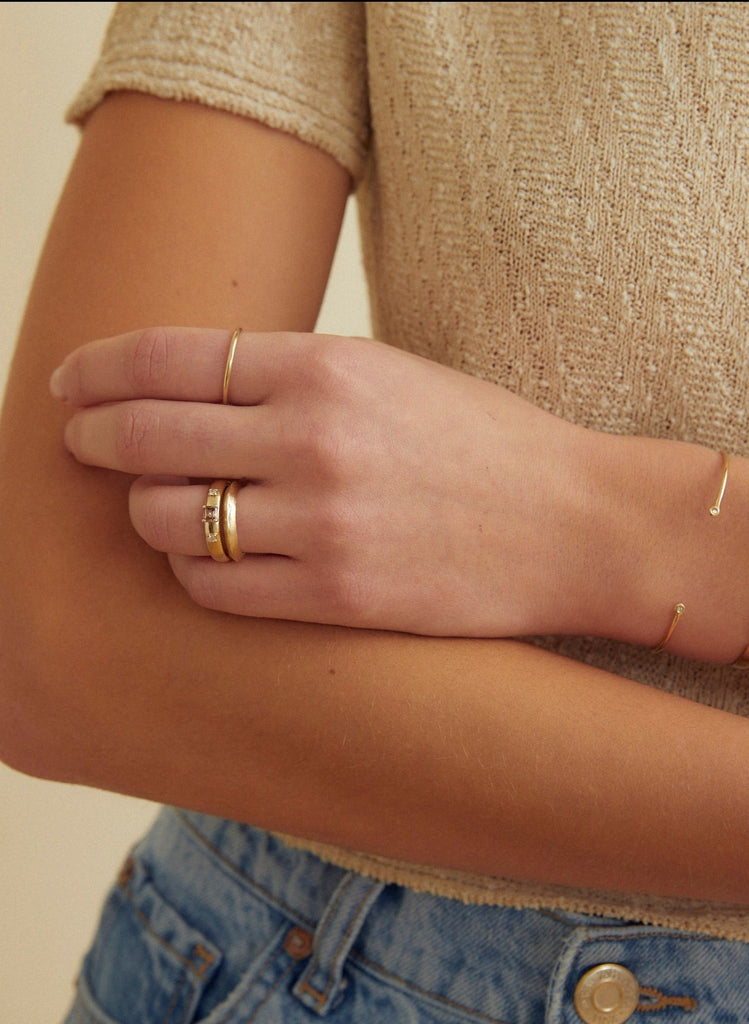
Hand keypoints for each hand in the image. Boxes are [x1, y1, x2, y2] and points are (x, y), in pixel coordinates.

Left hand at [52, 327, 594, 635]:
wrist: (573, 522)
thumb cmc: (483, 442)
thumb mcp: (389, 375)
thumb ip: (290, 378)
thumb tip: (190, 390)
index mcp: (326, 368)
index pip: (169, 357)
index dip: (100, 369)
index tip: (70, 383)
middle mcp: (312, 440)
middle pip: (147, 436)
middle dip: (94, 438)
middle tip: (81, 442)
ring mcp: (320, 524)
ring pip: (166, 520)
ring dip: (148, 513)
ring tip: (164, 509)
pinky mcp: (333, 598)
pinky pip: (211, 588)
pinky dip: (191, 571)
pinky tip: (208, 560)